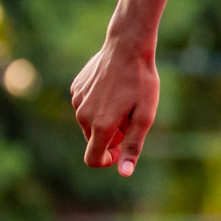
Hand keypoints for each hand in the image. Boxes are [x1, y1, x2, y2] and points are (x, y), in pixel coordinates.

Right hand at [71, 38, 159, 176]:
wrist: (127, 46)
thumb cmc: (141, 82)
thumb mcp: (145, 116)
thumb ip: (133, 146)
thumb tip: (124, 173)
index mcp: (100, 125)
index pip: (92, 159)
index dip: (107, 160)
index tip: (121, 150)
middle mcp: (83, 115)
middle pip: (93, 140)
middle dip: (110, 137)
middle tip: (130, 118)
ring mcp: (77, 100)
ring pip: (89, 122)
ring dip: (104, 119)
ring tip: (123, 100)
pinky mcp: (76, 87)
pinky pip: (86, 105)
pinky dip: (98, 104)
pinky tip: (113, 88)